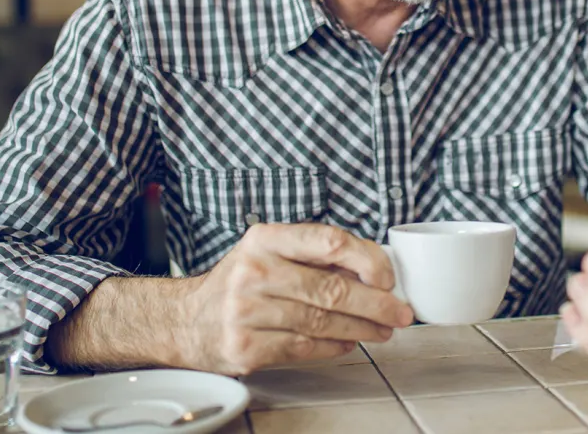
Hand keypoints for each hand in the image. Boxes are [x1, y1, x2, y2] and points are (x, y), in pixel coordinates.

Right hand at [176, 223, 414, 374]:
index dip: (367, 259)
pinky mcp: (246, 346)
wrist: (186, 320)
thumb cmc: (240, 282)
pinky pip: (305, 348)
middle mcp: (254, 271)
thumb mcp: (269, 252)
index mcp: (265, 239)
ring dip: (361, 328)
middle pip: (332, 288)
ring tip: (382, 330)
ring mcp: (247, 311)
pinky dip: (333, 347)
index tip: (387, 277)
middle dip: (376, 304)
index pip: (329, 240)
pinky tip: (348, 343)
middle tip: (400, 313)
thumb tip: (376, 268)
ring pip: (322, 322)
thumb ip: (315, 255)